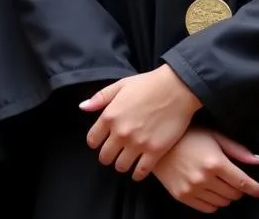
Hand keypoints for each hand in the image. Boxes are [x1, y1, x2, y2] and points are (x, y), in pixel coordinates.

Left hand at [80, 65, 201, 179]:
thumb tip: (82, 107)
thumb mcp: (119, 85)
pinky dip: (137, 174)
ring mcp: (138, 143)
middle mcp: (121, 132)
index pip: (93, 139)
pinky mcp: (155, 151)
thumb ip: (100, 98)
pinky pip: (141, 171)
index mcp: (109, 115)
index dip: (95, 143)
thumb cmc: (147, 85)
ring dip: (121, 165)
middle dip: (106, 156)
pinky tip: (138, 171)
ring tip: (125, 161)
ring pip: (121, 166)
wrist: (176, 89)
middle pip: (105, 156)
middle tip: (112, 155)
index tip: (99, 143)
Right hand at [154, 128, 258, 212]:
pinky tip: (208, 189)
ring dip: (225, 195)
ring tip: (218, 182)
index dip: (256, 189)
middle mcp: (205, 178)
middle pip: (234, 194)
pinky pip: (208, 208)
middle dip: (237, 188)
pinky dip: (213, 202)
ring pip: (223, 203)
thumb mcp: (213, 135)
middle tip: (231, 178)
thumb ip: (237, 150)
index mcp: (215, 162)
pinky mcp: (182, 196)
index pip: (243, 183)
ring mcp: (193, 188)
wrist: (157, 142)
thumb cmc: (186, 135)